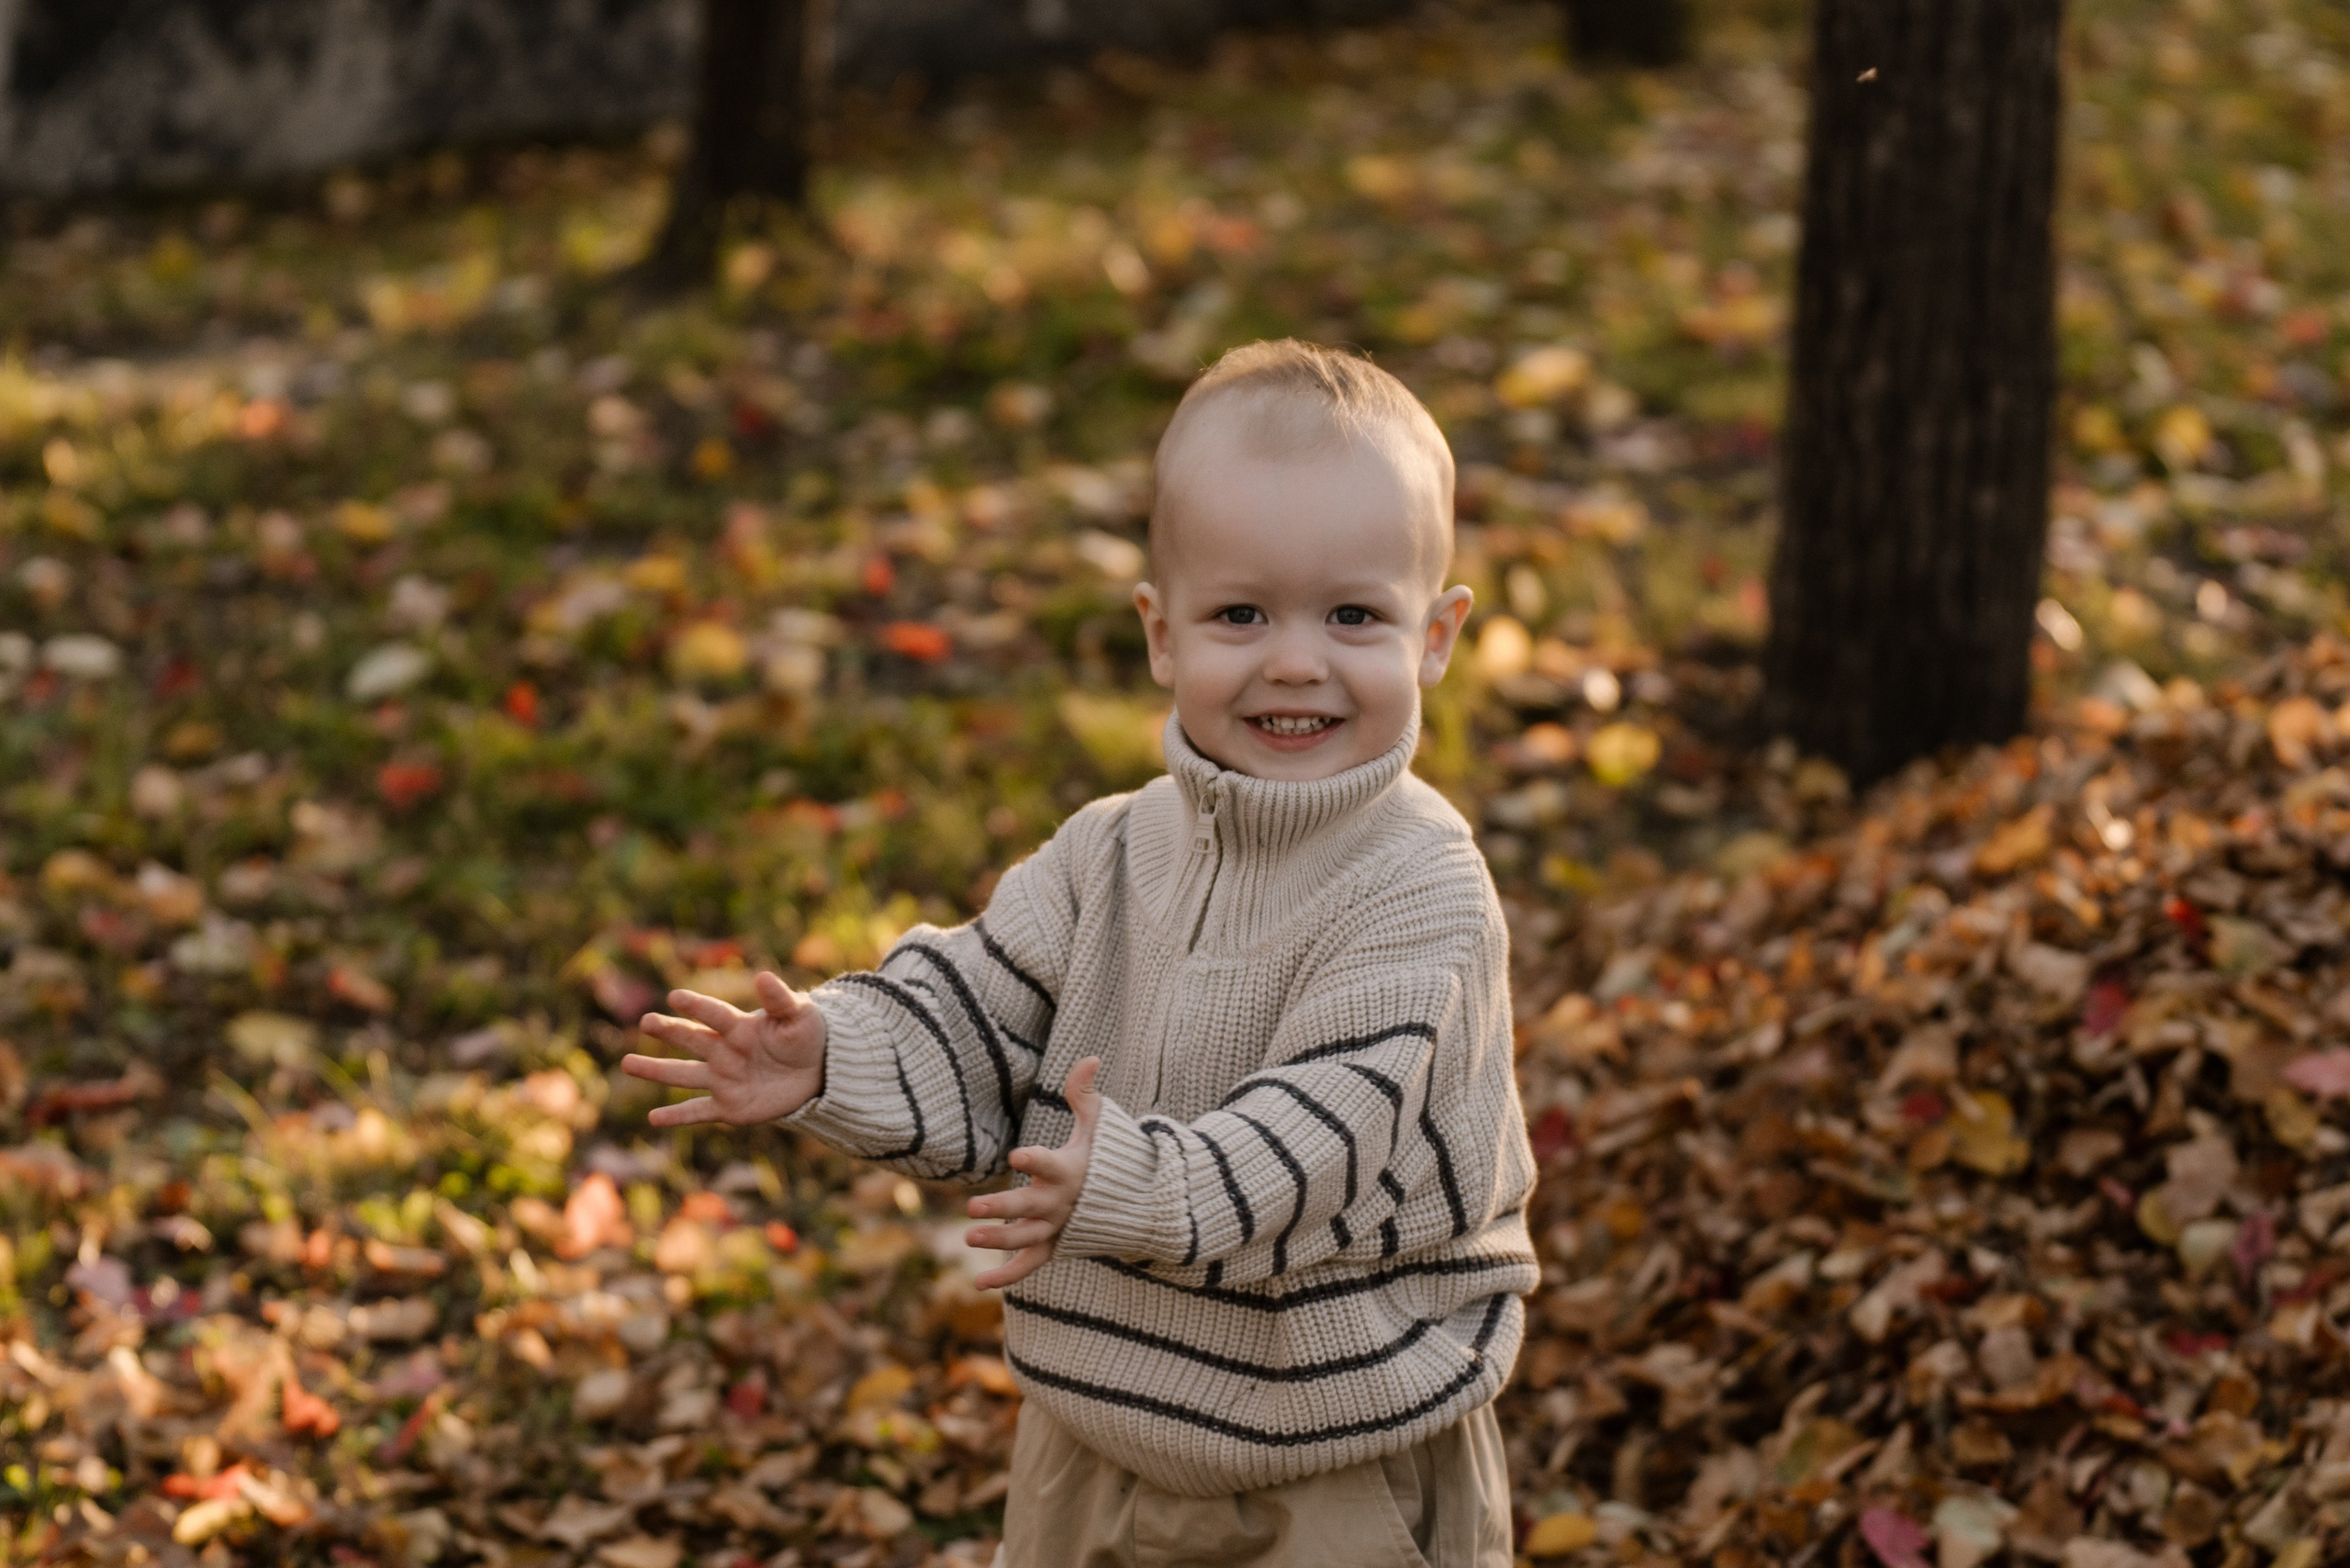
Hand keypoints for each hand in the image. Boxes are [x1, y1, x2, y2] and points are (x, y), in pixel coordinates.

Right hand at [622, 972, 826, 1127]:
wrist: (818, 1070)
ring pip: (683, 1074)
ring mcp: (723, 1079)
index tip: (675, 997)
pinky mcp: (729, 1107)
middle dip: (670, 1031)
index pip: (715, 1014)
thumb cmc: (806, 1035)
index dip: (697, 1006)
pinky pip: (698, 1112)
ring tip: (627, 1063)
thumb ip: (780, 999)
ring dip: (656, 1070)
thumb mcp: (799, 1015)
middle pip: (692, 1039)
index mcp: (739, 1027)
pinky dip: (677, 1117)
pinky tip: (653, 1118)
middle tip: (647, 1021)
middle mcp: (724, 1051)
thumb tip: (762, 975)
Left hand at [964, 1057, 1101, 1289]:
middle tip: (972, 1208)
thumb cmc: (1112, 1156)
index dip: (1034, 1160)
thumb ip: (1084, 1092)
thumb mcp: (1100, 1122)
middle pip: (1030, 1207)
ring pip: (1028, 1238)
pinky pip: (1031, 1265)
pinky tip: (978, 1284)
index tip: (1016, 1156)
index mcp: (1071, 1169)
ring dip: (999, 1241)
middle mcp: (1063, 1202)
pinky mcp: (1057, 1246)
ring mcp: (1059, 1227)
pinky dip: (1007, 1277)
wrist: (1139, 1202)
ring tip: (969, 1237)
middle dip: (1003, 1209)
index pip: (1050, 1164)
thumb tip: (1091, 1057)